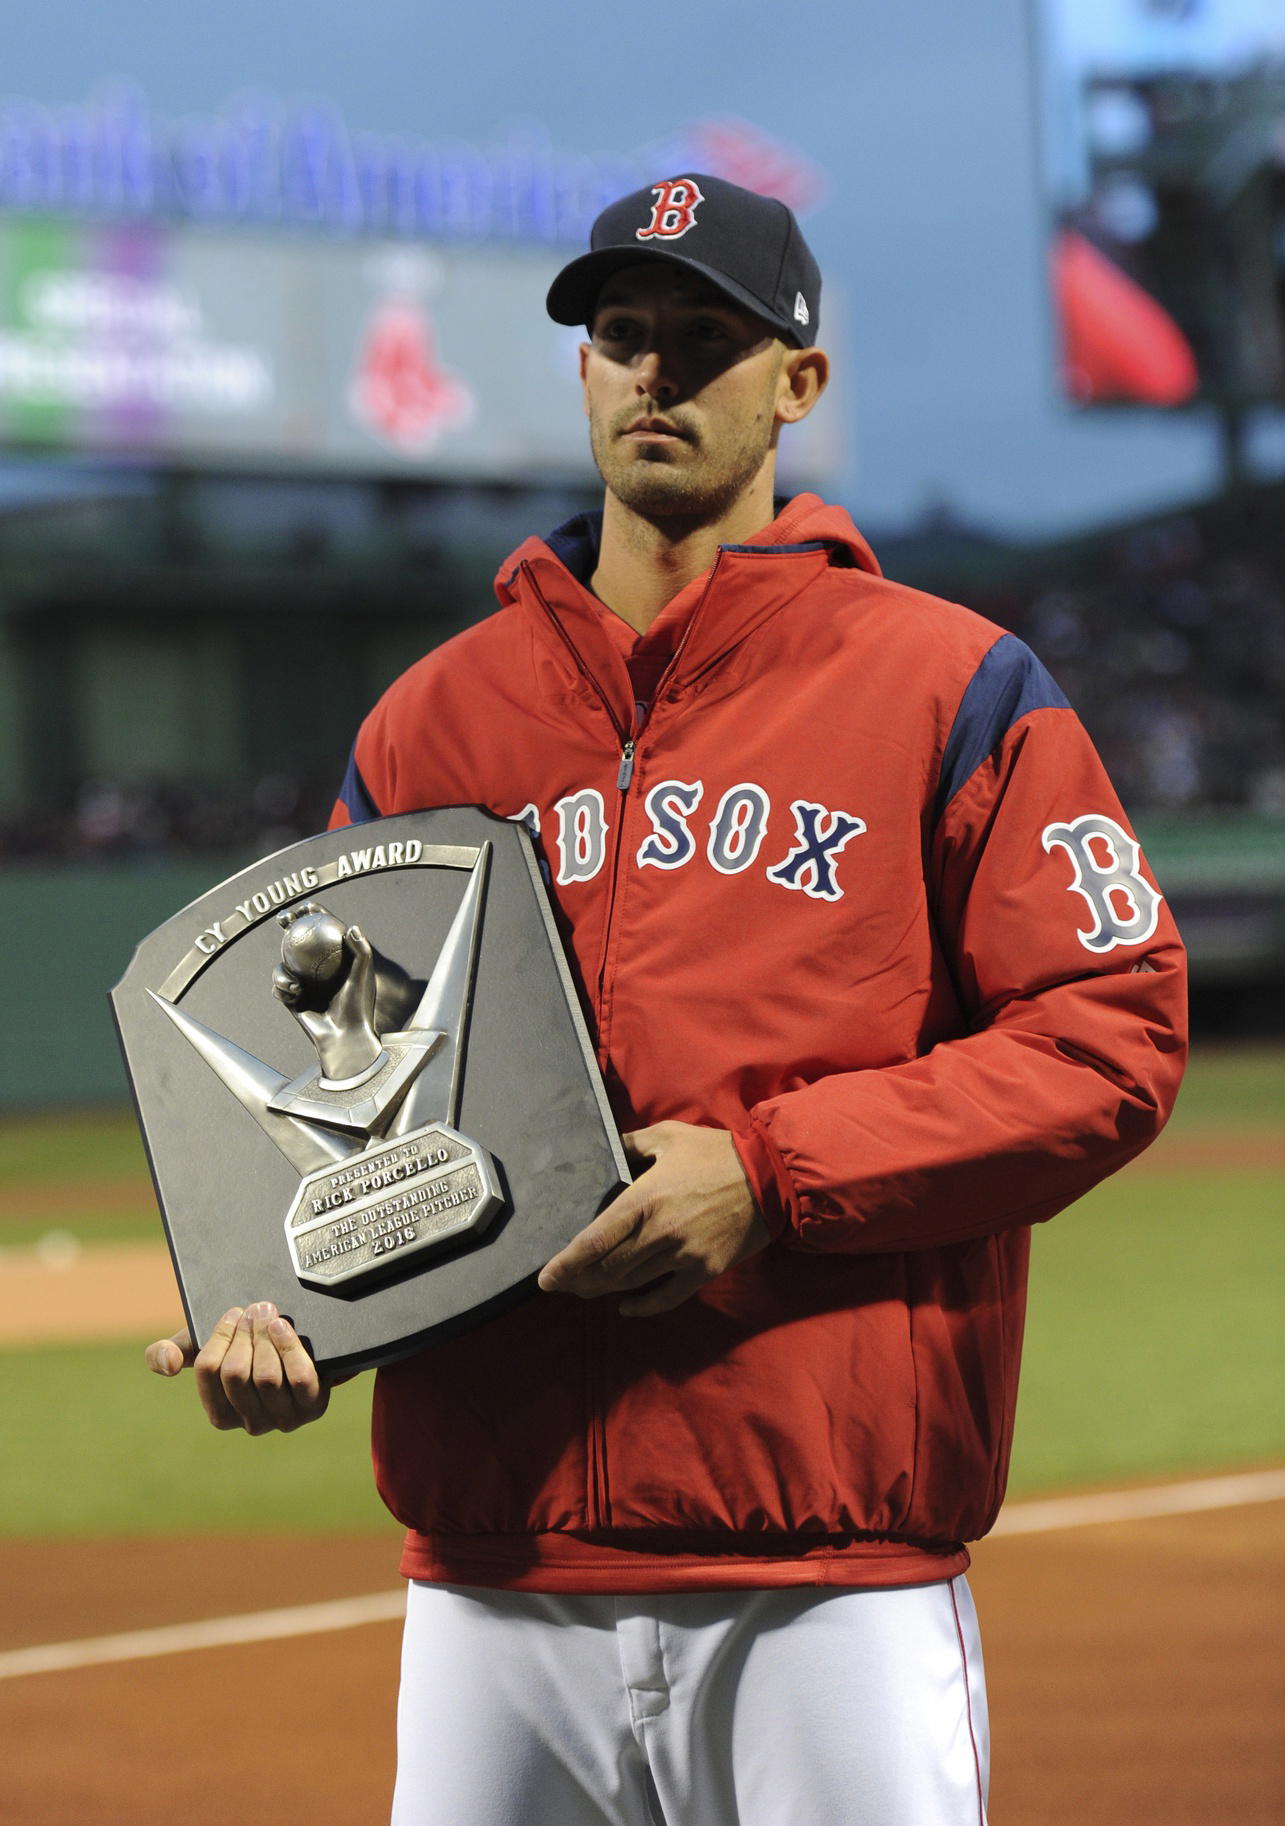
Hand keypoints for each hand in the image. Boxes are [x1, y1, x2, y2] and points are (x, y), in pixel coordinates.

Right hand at [145, 1302, 334, 1434]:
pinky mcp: (313, 1408)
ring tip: (268, 1312)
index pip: (209, 1371)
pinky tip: (283, 1327)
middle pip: (237, 1373)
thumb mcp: (202, 1346)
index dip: (219, 1336)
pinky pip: (299, 1378)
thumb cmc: (242, 1348)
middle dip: (245, 1334)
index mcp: (221, 1415)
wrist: (294, 1347)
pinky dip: (290, 1347)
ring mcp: (283, 1419)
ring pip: (267, 1377)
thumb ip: (169, 1352)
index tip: (233, 1313)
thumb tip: (166, 1363)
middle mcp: (251, 1424)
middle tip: (255, 1308)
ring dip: (265, 1337)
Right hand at [273, 907, 380, 1080]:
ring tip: (295, 983)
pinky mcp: (291, 1000)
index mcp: (335, 960)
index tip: (307, 907)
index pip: (323, 930)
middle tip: (284, 918)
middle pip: (298, 940)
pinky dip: (283, 989)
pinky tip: (294, 993)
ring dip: (283, 970)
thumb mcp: (363, 977)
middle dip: (287, 924)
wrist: (345, 1038)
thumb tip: (351, 926)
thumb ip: (361, 952)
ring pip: (282, 966)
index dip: (314, 913)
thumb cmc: (359, 1008)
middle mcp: (317, 970)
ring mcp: (303, 984)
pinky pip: (279, 988)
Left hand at [538, 1121, 770, 1316]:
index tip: (546, 1279)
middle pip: (608, 1268)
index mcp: (645, 1198)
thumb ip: (631, 1144)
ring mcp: (683, 1256)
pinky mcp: (703, 1271)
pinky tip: (626, 1307)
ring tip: (586, 1289)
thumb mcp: (668, 1136)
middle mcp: (659, 1232)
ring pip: (631, 1283)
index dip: (567, 1263)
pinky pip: (666, 1297)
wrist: (770, 1177)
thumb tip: (606, 1150)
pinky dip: (642, 1307)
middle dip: (579, 1280)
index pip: (596, 1239)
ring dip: (603, 1290)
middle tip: (563, 1284)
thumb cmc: (715, 1153)